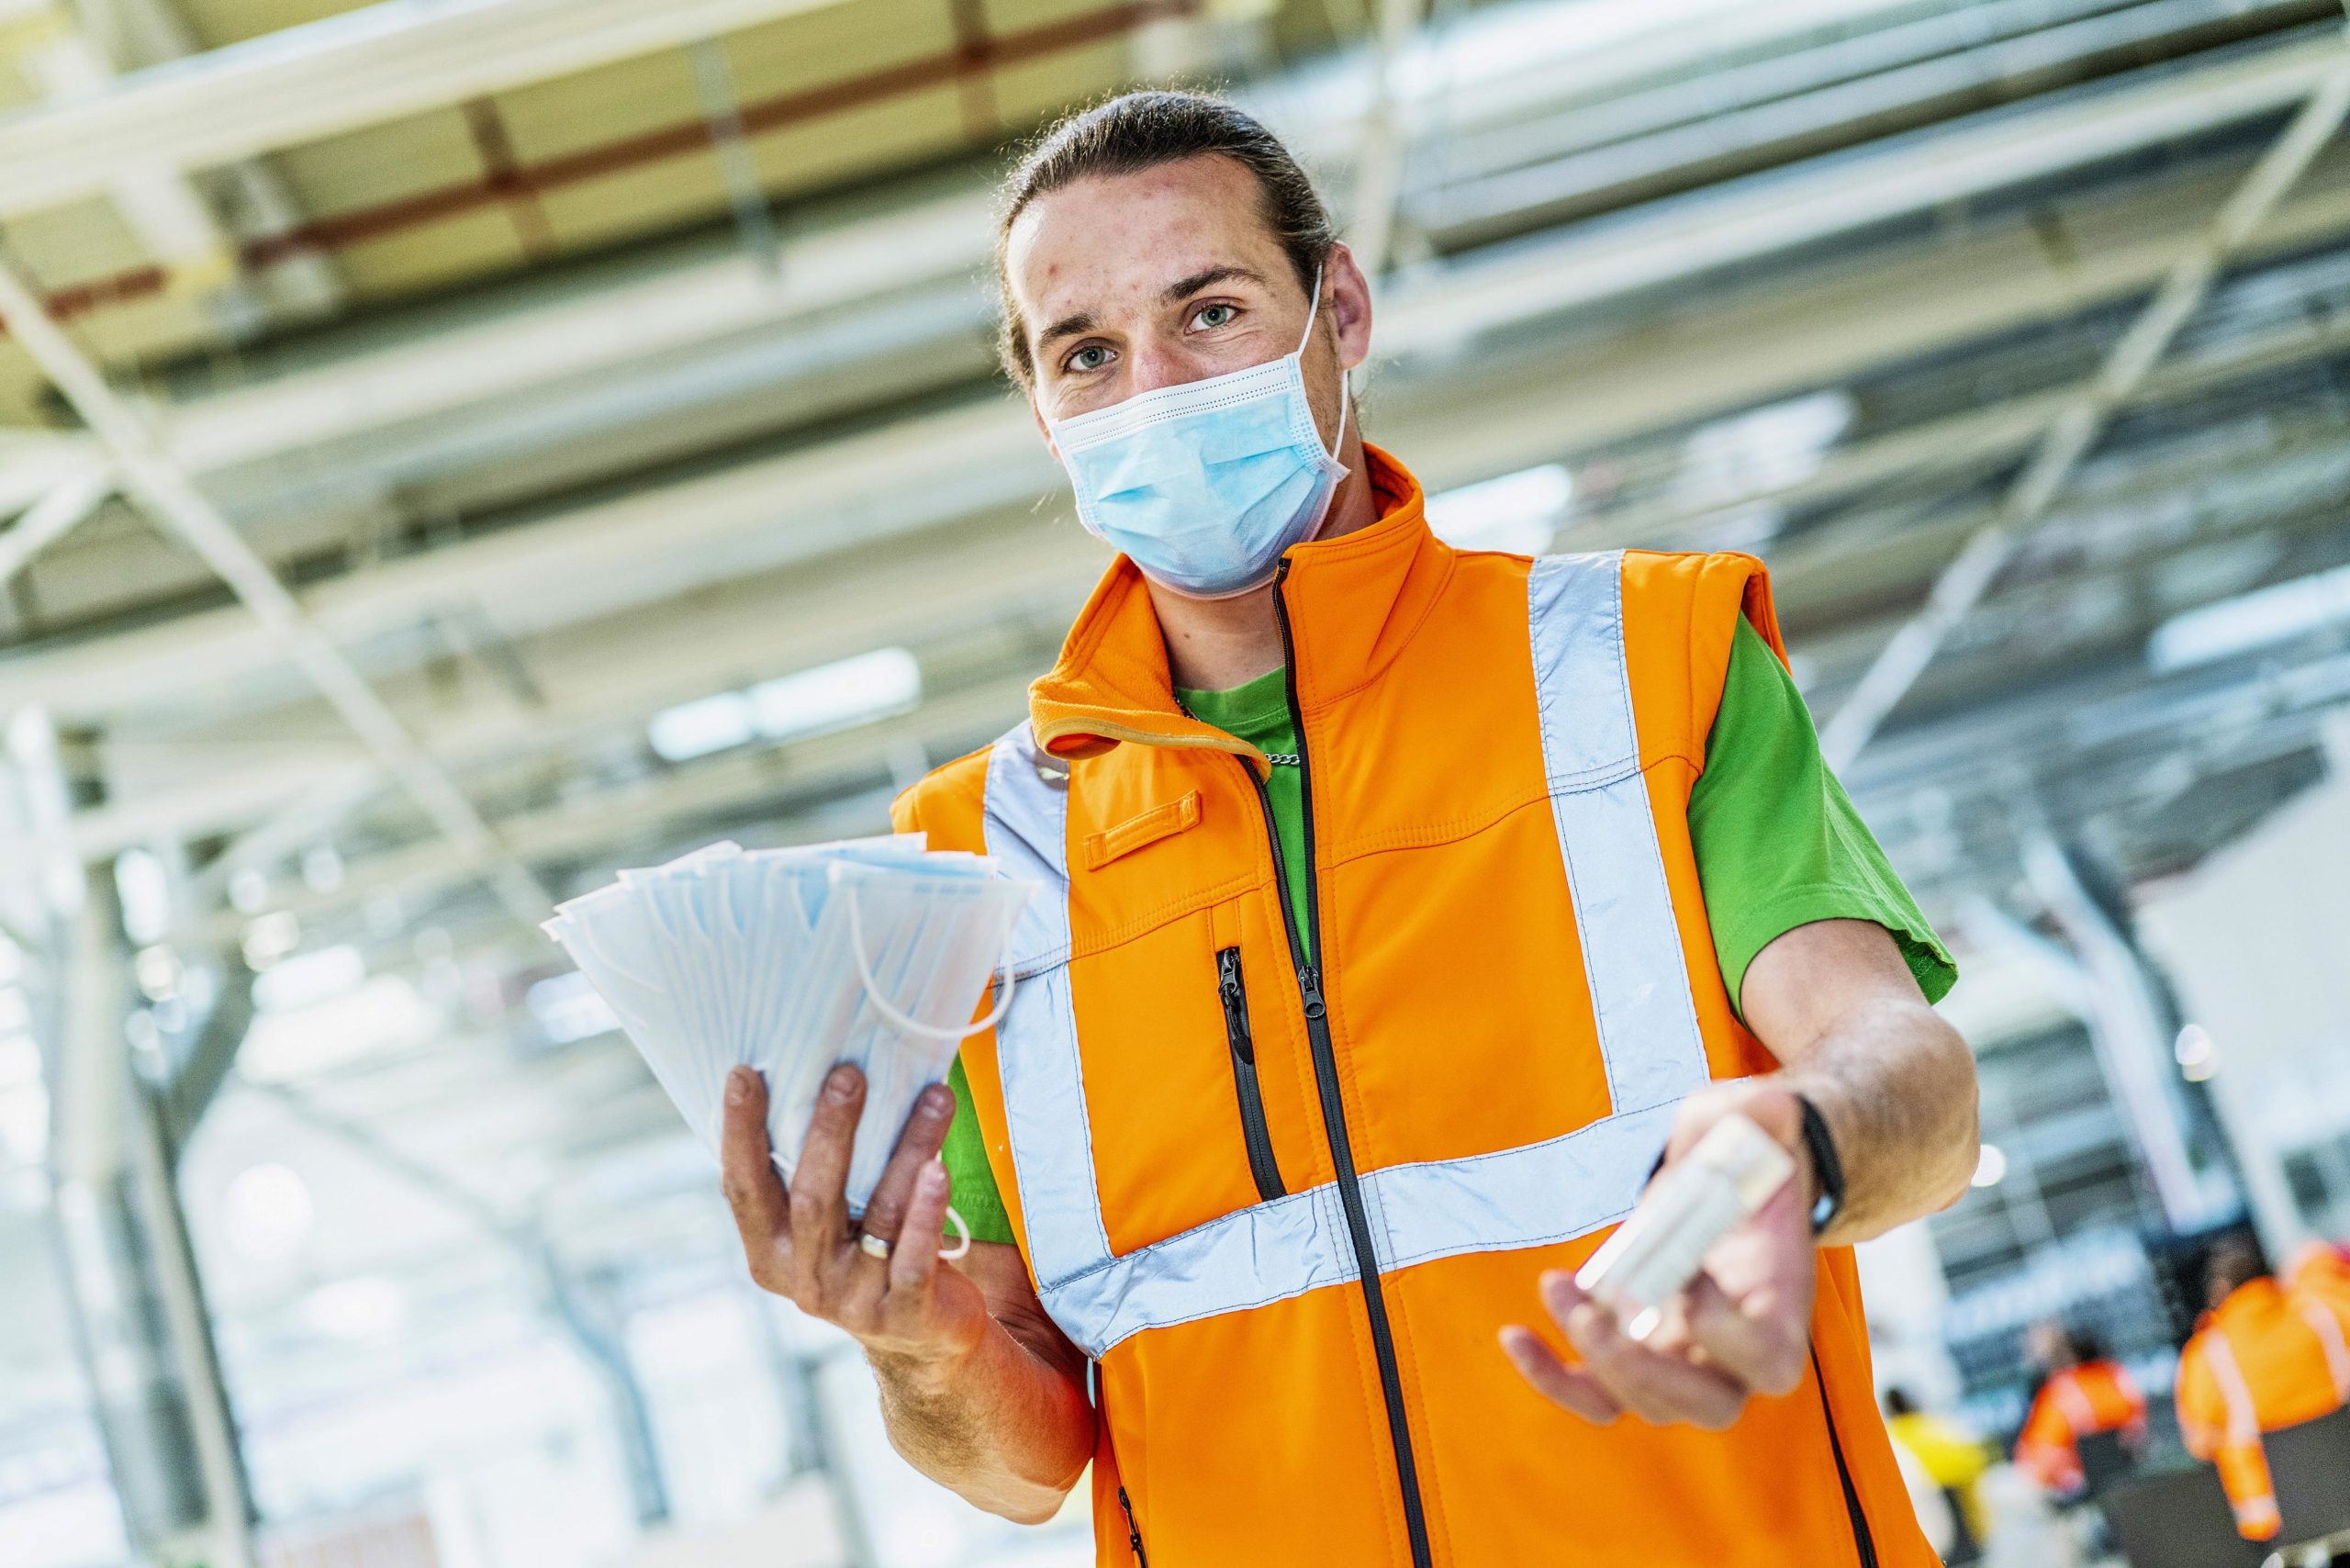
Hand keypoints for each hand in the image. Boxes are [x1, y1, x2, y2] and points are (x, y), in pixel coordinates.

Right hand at [721, 1061, 991, 1380]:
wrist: (921, 1341)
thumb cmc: (866, 1253)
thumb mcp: (825, 1226)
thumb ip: (809, 1174)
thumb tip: (817, 1075)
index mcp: (768, 1253)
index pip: (744, 1188)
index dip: (740, 1133)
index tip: (744, 1073)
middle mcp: (804, 1280)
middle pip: (812, 1198)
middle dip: (830, 1132)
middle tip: (849, 1074)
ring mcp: (853, 1302)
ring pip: (879, 1216)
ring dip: (907, 1150)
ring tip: (933, 1097)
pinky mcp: (904, 1315)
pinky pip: (913, 1259)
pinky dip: (927, 1212)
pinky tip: (940, 1168)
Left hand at [1500, 1080, 1818, 1429]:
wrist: (1731, 1175)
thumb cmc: (1748, 1150)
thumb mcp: (1759, 1123)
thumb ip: (1764, 1118)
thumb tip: (1770, 1109)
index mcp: (1781, 1304)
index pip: (1769, 1361)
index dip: (1726, 1336)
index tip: (1689, 1275)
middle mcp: (1738, 1350)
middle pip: (1706, 1405)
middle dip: (1641, 1368)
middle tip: (1593, 1313)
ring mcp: (1686, 1360)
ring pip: (1644, 1404)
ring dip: (1590, 1358)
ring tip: (1556, 1286)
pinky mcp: (1635, 1351)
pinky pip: (1596, 1392)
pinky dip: (1553, 1376)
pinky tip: (1515, 1338)